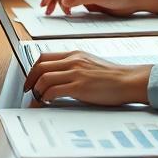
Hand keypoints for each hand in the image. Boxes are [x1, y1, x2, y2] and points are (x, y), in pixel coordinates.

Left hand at [23, 51, 151, 104]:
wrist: (129, 80)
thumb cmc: (113, 76)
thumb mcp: (90, 63)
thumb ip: (75, 66)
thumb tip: (59, 76)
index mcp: (74, 55)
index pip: (45, 57)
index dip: (33, 69)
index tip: (31, 79)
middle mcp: (73, 61)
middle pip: (40, 66)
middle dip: (30, 80)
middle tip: (28, 90)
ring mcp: (76, 73)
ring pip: (44, 78)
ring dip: (37, 90)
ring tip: (38, 99)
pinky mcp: (79, 87)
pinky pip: (54, 91)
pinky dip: (46, 97)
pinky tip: (47, 102)